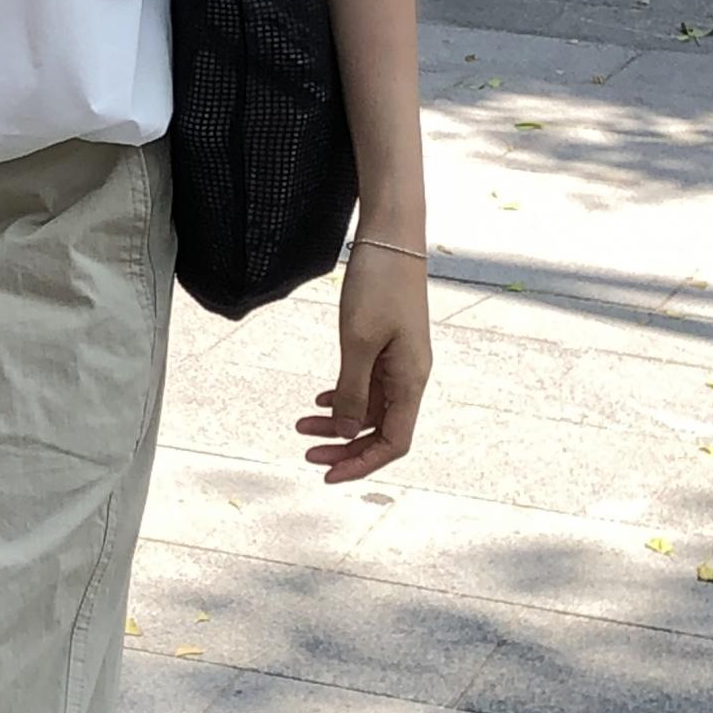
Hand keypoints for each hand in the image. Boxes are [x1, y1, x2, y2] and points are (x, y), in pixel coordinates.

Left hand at [296, 247, 431, 482]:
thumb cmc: (378, 286)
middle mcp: (409, 377)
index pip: (394, 443)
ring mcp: (399, 362)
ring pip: (369, 409)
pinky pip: (367, 385)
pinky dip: (343, 397)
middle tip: (305, 453)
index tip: (327, 474)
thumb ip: (352, 391)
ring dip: (338, 422)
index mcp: (411, 381)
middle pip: (380, 431)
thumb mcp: (357, 343)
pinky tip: (319, 401)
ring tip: (301, 426)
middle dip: (345, 448)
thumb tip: (346, 433)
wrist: (391, 238)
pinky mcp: (387, 345)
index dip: (362, 464)